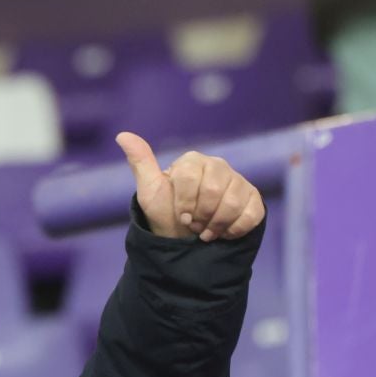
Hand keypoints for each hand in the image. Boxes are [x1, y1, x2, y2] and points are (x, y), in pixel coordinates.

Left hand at [115, 133, 264, 242]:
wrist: (186, 241)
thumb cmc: (166, 215)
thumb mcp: (150, 192)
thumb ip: (141, 163)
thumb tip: (122, 135)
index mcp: (193, 162)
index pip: (191, 178)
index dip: (184, 203)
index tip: (180, 216)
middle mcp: (218, 166)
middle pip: (214, 191)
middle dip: (200, 216)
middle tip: (193, 225)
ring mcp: (238, 182)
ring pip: (233, 204)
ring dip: (216, 226)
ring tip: (206, 231)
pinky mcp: (253, 199)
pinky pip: (251, 213)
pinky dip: (235, 230)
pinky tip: (224, 233)